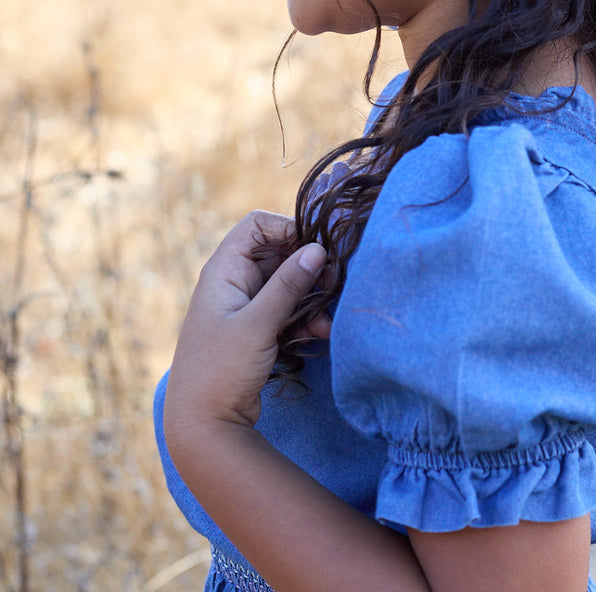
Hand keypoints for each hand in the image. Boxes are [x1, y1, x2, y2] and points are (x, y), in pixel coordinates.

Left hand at [164, 211, 327, 438]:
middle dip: (309, 267)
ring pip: (288, 283)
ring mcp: (245, 306)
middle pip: (279, 253)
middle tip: (335, 283)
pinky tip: (320, 334)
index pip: (258, 225)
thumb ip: (288, 285)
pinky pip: (288, 309)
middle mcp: (234, 282)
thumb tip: (318, 249)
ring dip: (311, 297)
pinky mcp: (257, 329)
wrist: (202, 426)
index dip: (288, 230)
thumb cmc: (220, 370)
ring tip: (328, 318)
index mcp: (223, 271)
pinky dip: (305, 317)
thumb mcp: (257, 325)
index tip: (316, 250)